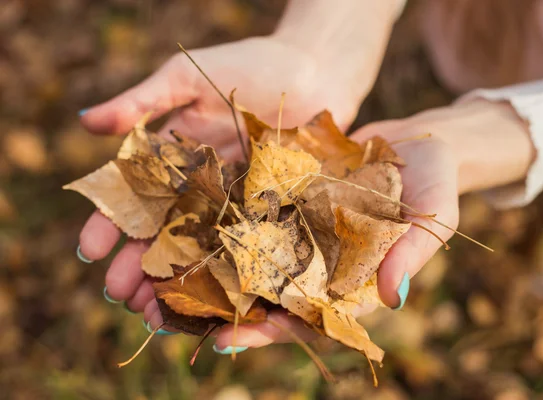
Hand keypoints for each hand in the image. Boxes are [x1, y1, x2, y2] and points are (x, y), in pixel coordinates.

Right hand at [77, 35, 363, 332]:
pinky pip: (240, 249)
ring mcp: (232, 205)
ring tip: (153, 316)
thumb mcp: (186, 79)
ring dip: (172, 284)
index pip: (132, 198)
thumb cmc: (248, 67)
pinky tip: (207, 303)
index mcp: (172, 161)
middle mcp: (198, 189)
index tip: (90, 250)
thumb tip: (85, 121)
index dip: (109, 224)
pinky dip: (222, 277)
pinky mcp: (267, 213)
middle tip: (117, 296)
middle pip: (160, 235)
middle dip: (136, 268)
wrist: (312, 72)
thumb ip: (140, 102)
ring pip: (196, 251)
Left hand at [213, 99, 533, 348]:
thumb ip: (412, 253)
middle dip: (241, 313)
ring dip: (224, 273)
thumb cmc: (435, 184)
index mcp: (355, 279)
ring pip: (260, 260)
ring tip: (182, 284)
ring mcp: (305, 231)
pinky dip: (232, 225)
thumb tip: (392, 298)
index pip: (316, 316)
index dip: (282, 330)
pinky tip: (197, 227)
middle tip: (197, 326)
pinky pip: (260, 216)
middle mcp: (323, 261)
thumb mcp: (434, 217)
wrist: (417, 142)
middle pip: (278, 296)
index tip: (242, 338)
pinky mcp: (293, 200)